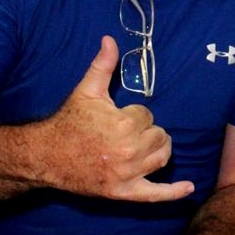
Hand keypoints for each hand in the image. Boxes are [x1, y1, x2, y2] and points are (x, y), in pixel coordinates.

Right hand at [44, 36, 193, 201]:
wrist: (45, 156)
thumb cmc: (68, 122)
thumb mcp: (86, 91)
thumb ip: (102, 65)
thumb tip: (110, 39)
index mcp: (124, 124)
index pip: (148, 115)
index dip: (135, 115)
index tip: (117, 118)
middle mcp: (130, 150)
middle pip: (159, 136)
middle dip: (147, 131)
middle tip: (127, 131)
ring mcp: (127, 174)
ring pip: (162, 157)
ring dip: (158, 150)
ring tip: (145, 145)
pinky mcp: (123, 192)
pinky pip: (155, 194)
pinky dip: (174, 192)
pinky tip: (189, 187)